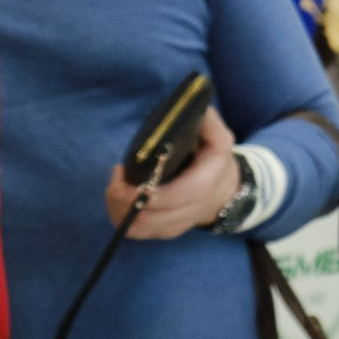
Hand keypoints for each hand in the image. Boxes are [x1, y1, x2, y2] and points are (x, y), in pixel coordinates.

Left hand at [104, 106, 238, 239]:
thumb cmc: (212, 158)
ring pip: (142, 228)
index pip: (182, 195)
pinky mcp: (163, 231)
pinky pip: (136, 232)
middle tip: (116, 178)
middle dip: (128, 201)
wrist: (223, 191)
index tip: (132, 184)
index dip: (155, 195)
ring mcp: (177, 224)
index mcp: (205, 182)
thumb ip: (205, 120)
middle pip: (155, 217)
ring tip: (115, 184)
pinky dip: (120, 217)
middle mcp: (192, 209)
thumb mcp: (217, 136)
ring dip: (120, 209)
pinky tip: (116, 196)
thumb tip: (184, 106)